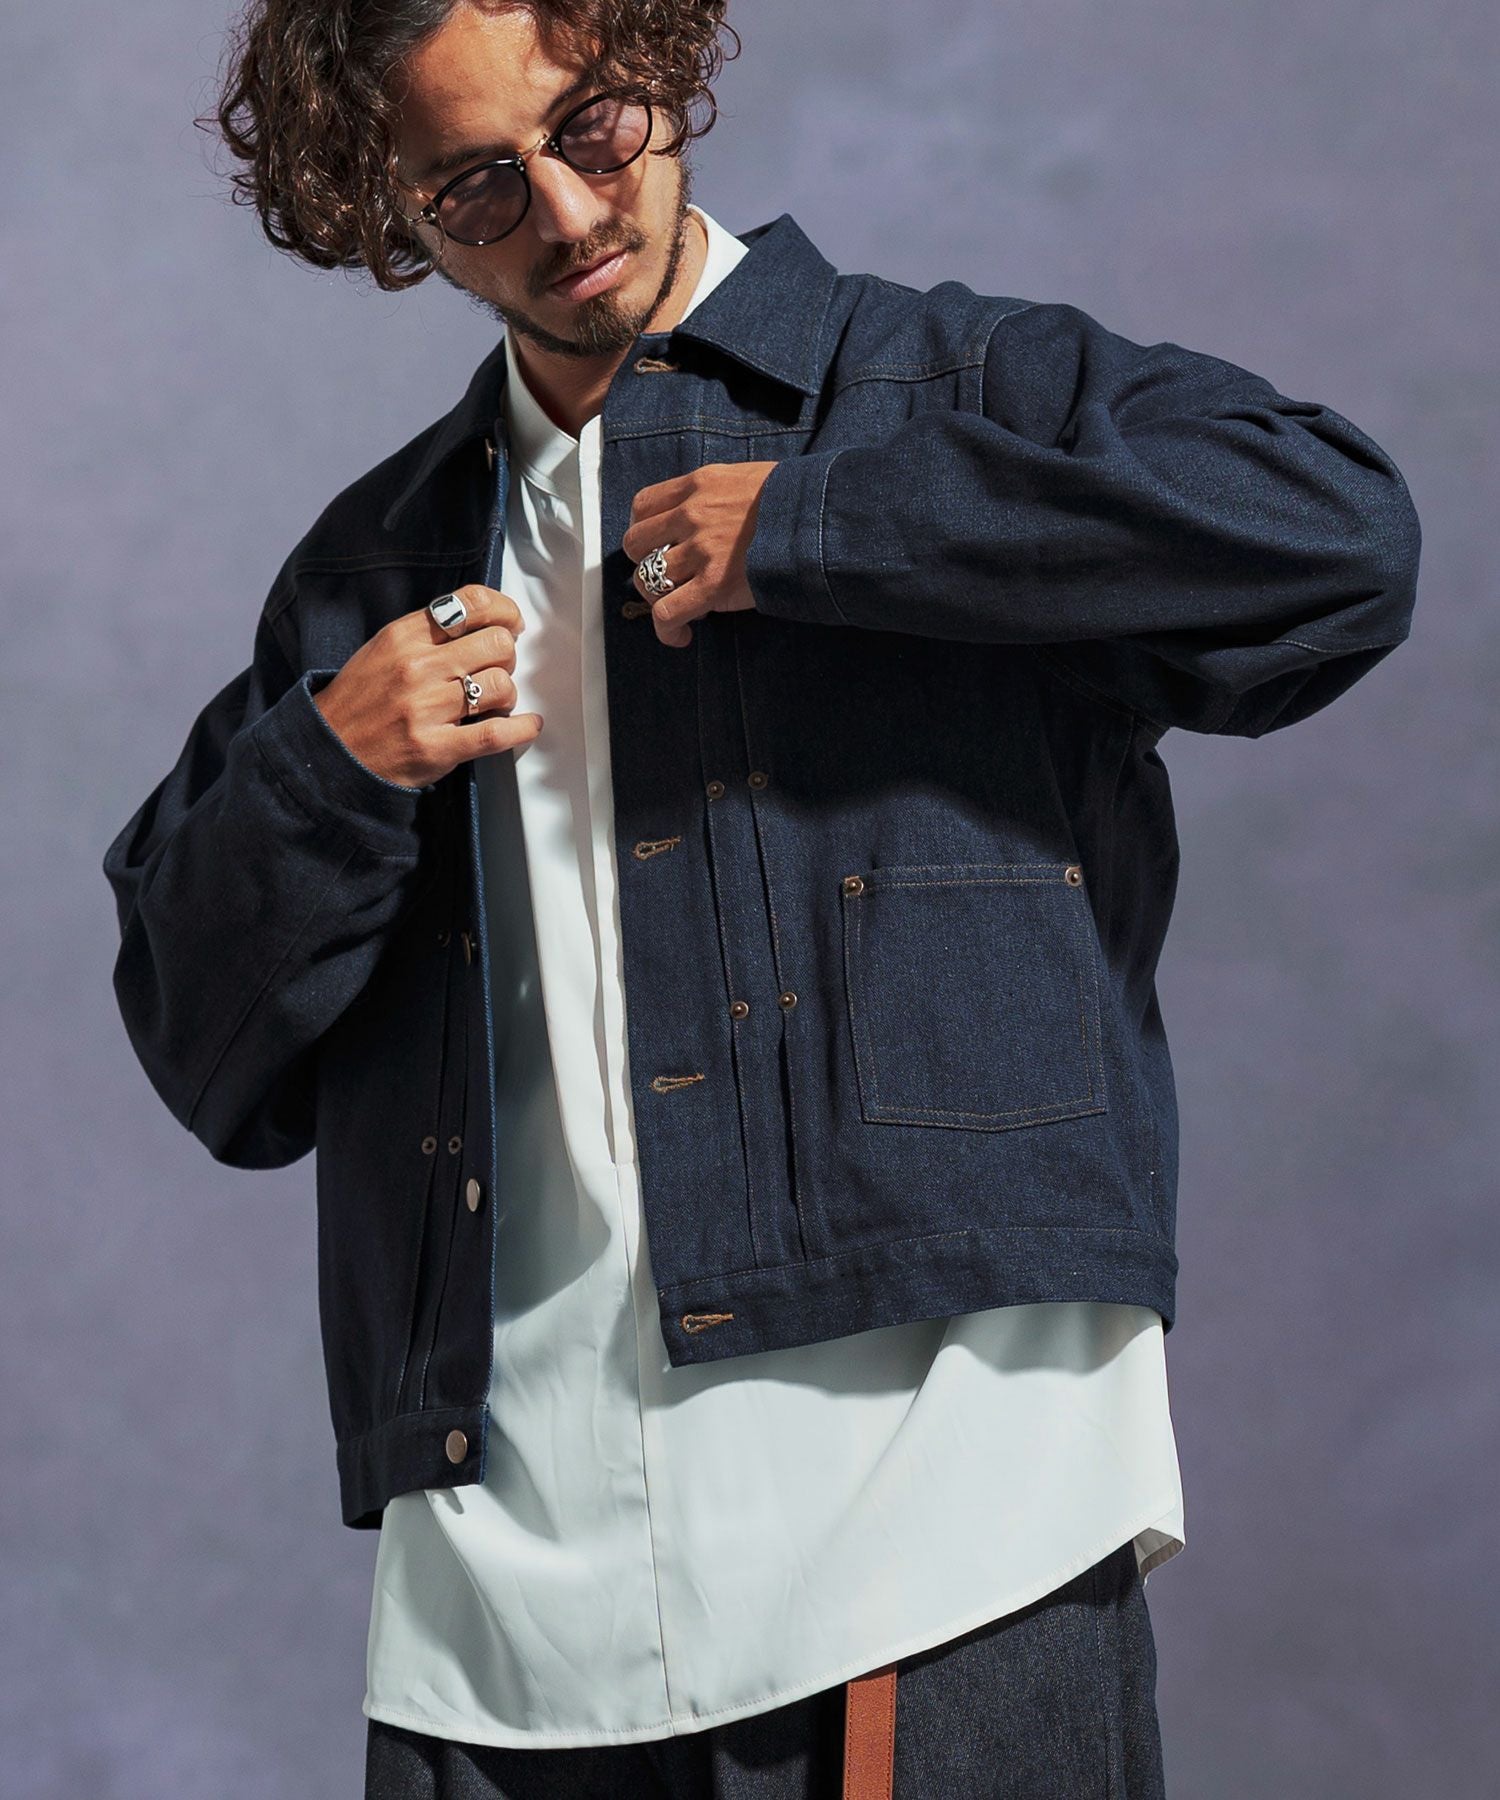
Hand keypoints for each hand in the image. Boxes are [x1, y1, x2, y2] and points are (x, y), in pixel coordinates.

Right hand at [311, 585, 541, 788]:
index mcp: (404, 636)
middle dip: (507, 656)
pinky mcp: (437, 747)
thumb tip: (482, 622)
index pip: (471, 603)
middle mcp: (417, 667)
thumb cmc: (361, 702)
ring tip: (495, 702)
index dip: (504, 610)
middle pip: (497, 643)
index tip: (511, 623)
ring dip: (507, 694)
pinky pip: (497, 733)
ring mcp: (427, 708)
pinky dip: (522, 729)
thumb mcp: (383, 650)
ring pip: (501, 684)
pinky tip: (527, 725)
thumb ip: (428, 633)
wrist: (329, 752)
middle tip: (498, 668)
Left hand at [621, 462, 778, 648]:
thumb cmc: (792, 500)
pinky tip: (682, 635)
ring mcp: (699, 551)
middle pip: (636, 544)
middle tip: (671, 576)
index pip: (643, 505)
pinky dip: (667, 628)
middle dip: (647, 563)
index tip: (658, 543)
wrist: (818, 517)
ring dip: (660, 598)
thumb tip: (708, 518)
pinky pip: (667, 612)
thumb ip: (717, 495)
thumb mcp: (746, 479)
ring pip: (648, 581)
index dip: (644, 528)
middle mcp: (690, 515)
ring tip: (683, 606)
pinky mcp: (712, 586)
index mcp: (697, 485)